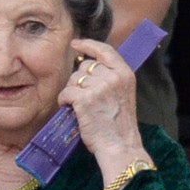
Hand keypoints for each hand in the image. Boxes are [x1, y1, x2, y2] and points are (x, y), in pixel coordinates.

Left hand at [63, 39, 145, 174]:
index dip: (88, 45)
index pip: (105, 50)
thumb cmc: (119, 125)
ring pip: (73, 79)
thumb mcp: (123, 94)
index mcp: (125, 74)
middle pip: (85, 67)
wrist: (120, 146)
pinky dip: (64, 101)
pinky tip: (70, 109)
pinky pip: (66, 92)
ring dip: (72, 91)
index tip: (76, 43)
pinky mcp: (84, 98)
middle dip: (80, 79)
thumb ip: (111, 78)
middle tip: (84, 97)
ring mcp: (99, 87)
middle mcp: (113, 77)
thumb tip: (87, 66)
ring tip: (80, 106)